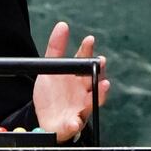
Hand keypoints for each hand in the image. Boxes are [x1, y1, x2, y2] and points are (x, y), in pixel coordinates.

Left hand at [33, 22, 109, 142]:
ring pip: (92, 102)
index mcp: (77, 77)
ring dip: (99, 95)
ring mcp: (80, 108)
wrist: (45, 119)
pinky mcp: (72, 124)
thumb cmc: (52, 94)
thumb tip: (62, 25)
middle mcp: (83, 92)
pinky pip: (74, 125)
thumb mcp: (49, 70)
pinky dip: (74, 124)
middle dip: (98, 71)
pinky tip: (73, 121)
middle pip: (93, 80)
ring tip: (104, 85)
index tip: (89, 39)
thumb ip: (55, 49)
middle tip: (100, 61)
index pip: (84, 61)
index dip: (87, 51)